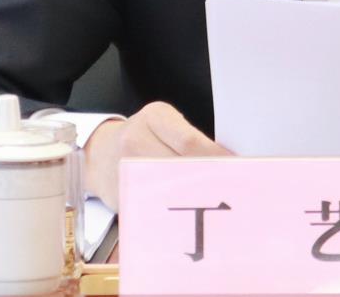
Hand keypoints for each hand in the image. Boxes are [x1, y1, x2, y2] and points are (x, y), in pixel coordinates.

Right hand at [83, 101, 229, 207]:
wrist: (99, 153)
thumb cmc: (143, 137)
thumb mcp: (164, 124)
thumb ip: (191, 139)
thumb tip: (231, 163)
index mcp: (154, 117)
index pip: (191, 142)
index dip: (218, 159)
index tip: (240, 171)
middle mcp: (136, 140)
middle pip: (181, 167)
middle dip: (211, 182)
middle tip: (237, 193)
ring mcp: (126, 170)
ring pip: (170, 191)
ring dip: (198, 201)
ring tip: (221, 208)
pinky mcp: (123, 196)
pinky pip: (155, 208)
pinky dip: (177, 216)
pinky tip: (195, 221)